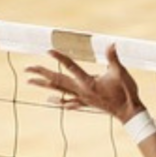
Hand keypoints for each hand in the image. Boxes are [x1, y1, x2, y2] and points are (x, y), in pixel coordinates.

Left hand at [26, 44, 142, 122]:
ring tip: (29, 82)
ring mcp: (82, 98)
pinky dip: (58, 100)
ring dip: (44, 85)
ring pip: (59, 91)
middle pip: (58, 80)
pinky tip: (49, 99)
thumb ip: (113, 58)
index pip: (71, 67)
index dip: (60, 58)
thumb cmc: (126, 92)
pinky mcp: (86, 103)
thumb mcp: (121, 73)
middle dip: (42, 74)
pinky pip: (68, 102)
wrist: (128, 112)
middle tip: (27, 68)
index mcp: (89, 82)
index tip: (48, 51)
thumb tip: (111, 44)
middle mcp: (82, 91)